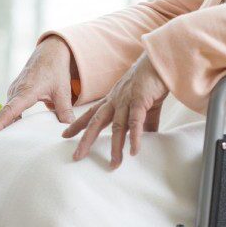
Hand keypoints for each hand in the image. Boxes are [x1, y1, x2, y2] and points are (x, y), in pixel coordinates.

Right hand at [0, 36, 78, 137]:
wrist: (50, 52)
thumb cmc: (55, 69)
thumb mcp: (62, 90)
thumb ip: (65, 111)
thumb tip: (68, 130)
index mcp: (26, 91)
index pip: (9, 110)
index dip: (0, 125)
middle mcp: (16, 91)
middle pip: (4, 115)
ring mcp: (14, 91)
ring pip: (7, 112)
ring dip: (5, 127)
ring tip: (0, 146)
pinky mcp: (16, 93)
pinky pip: (10, 109)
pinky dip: (11, 120)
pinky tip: (13, 133)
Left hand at [62, 53, 167, 168]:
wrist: (160, 62)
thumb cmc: (150, 81)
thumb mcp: (143, 104)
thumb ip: (144, 122)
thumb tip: (147, 138)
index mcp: (113, 100)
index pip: (91, 114)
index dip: (78, 125)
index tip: (65, 135)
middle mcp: (115, 100)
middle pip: (96, 122)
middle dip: (85, 140)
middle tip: (76, 156)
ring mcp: (126, 100)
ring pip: (117, 126)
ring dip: (115, 147)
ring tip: (114, 164)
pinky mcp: (140, 100)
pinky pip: (135, 121)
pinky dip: (135, 137)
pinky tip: (134, 151)